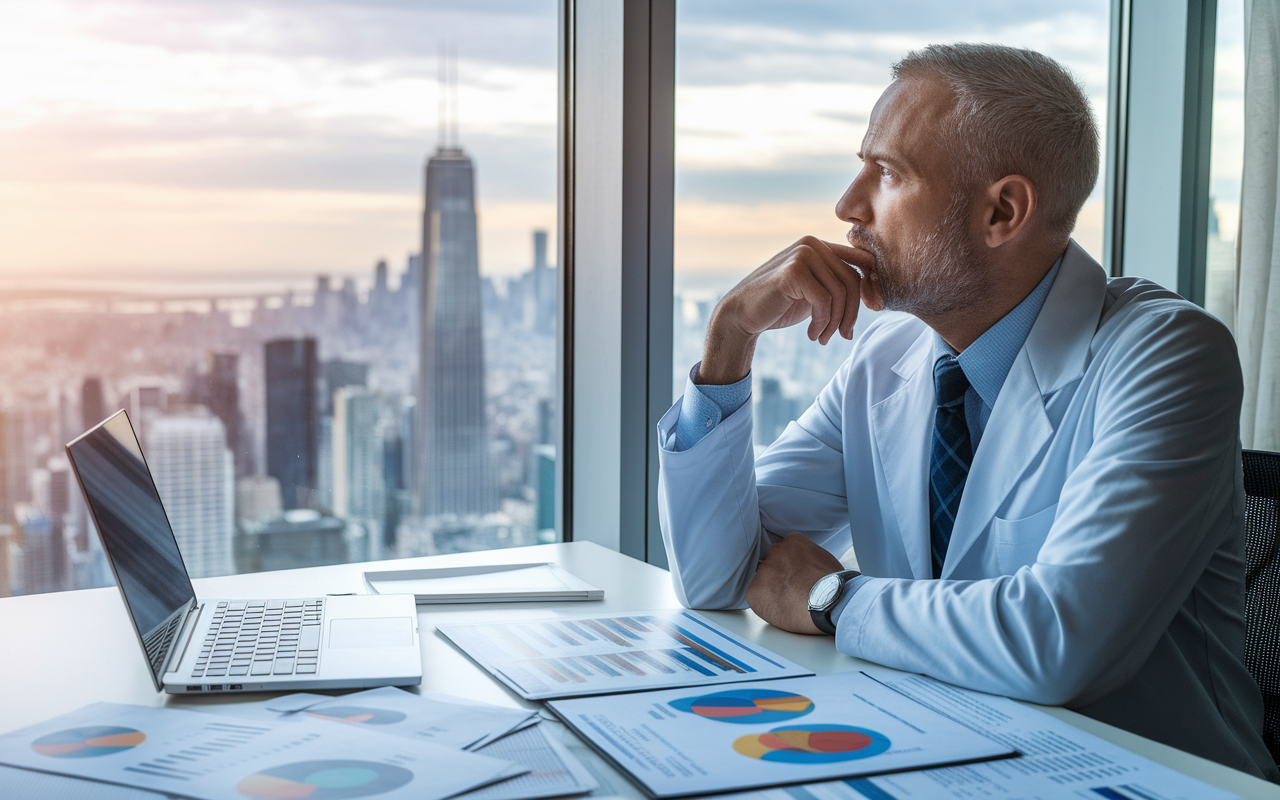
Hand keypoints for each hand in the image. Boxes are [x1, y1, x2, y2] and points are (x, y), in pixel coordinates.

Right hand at [698, 236, 881, 384]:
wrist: (741, 315)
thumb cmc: (778, 306)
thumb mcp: (814, 292)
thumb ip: (837, 285)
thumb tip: (874, 295)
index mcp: (819, 245)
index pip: (860, 263)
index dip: (871, 288)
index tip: (874, 310)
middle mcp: (811, 244)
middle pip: (852, 280)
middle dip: (851, 313)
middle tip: (842, 335)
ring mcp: (802, 254)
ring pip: (840, 292)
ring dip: (835, 322)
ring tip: (824, 337)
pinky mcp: (794, 271)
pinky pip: (824, 300)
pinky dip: (822, 322)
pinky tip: (813, 334)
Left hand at [746, 532, 845, 634]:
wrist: (826, 601)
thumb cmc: (833, 585)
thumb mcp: (825, 560)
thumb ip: (809, 558)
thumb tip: (808, 567)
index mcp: (793, 542)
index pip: (785, 552)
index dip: (789, 567)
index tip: (795, 577)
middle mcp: (775, 552)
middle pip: (772, 565)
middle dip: (779, 577)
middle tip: (792, 592)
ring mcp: (763, 571)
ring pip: (763, 582)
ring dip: (772, 592)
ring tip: (789, 604)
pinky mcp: (754, 591)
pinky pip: (756, 598)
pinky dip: (765, 606)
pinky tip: (782, 610)